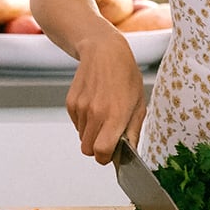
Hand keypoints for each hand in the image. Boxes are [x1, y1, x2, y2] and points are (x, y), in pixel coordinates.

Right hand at [65, 33, 146, 165]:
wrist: (104, 52)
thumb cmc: (125, 76)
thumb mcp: (139, 104)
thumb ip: (133, 131)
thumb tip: (130, 152)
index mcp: (114, 116)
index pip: (101, 153)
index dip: (105, 157)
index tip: (110, 153)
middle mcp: (95, 113)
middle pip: (87, 150)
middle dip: (97, 148)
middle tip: (107, 136)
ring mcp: (80, 107)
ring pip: (81, 137)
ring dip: (90, 133)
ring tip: (103, 114)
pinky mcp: (70, 102)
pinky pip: (76, 124)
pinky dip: (83, 121)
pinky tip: (94, 104)